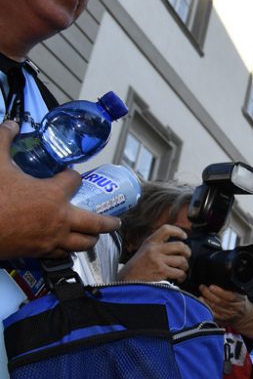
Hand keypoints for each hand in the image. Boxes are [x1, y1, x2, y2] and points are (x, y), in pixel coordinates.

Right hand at [0, 121, 119, 258]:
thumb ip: (4, 140)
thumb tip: (10, 124)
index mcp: (53, 195)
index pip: (75, 181)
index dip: (73, 175)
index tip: (71, 175)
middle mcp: (60, 220)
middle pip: (96, 223)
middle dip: (109, 222)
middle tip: (116, 221)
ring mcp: (52, 239)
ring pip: (82, 243)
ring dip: (91, 239)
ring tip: (95, 236)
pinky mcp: (40, 253)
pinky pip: (62, 254)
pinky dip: (68, 251)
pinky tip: (67, 248)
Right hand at [117, 224, 189, 281]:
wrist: (127, 280)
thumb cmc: (137, 267)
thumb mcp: (144, 250)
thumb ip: (158, 246)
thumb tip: (178, 246)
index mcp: (150, 242)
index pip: (166, 229)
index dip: (178, 231)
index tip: (184, 236)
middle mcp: (154, 249)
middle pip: (180, 245)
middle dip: (187, 252)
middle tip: (187, 256)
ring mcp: (158, 260)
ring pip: (182, 260)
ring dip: (185, 266)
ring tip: (182, 269)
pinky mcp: (161, 271)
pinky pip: (180, 272)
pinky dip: (182, 276)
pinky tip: (179, 278)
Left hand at [199, 284, 251, 326]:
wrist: (245, 317)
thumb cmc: (241, 303)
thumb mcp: (242, 295)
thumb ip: (233, 290)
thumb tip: (220, 281)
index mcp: (240, 301)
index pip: (230, 296)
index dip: (220, 292)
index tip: (211, 286)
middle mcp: (235, 309)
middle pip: (220, 302)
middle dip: (209, 294)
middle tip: (202, 287)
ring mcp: (228, 316)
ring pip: (215, 308)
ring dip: (206, 301)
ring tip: (200, 295)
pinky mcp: (223, 321)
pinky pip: (213, 315)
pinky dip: (206, 309)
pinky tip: (201, 304)